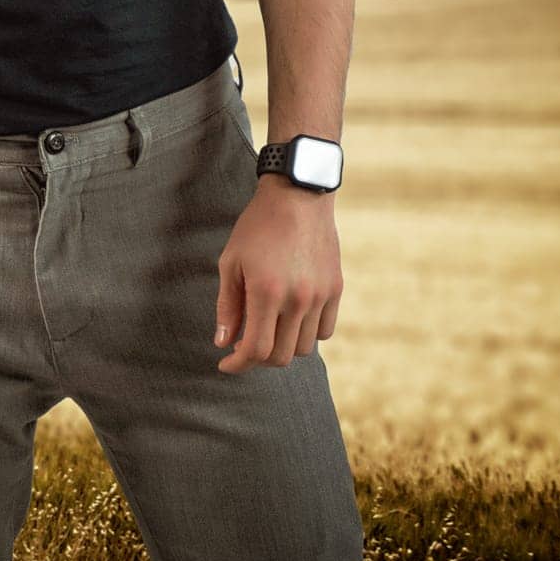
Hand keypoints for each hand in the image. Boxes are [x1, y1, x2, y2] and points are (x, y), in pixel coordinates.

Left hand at [213, 176, 342, 374]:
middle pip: (280, 356)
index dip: (238, 365)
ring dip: (282, 347)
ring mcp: (320, 295)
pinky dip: (306, 334)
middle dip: (258, 358)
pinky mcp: (335, 289)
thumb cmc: (257, 226)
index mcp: (266, 291)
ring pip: (303, 348)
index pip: (255, 350)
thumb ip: (227, 305)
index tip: (226, 364)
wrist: (298, 196)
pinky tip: (291, 319)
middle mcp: (297, 299)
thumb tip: (223, 343)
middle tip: (244, 345)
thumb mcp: (231, 261)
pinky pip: (325, 331)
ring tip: (268, 328)